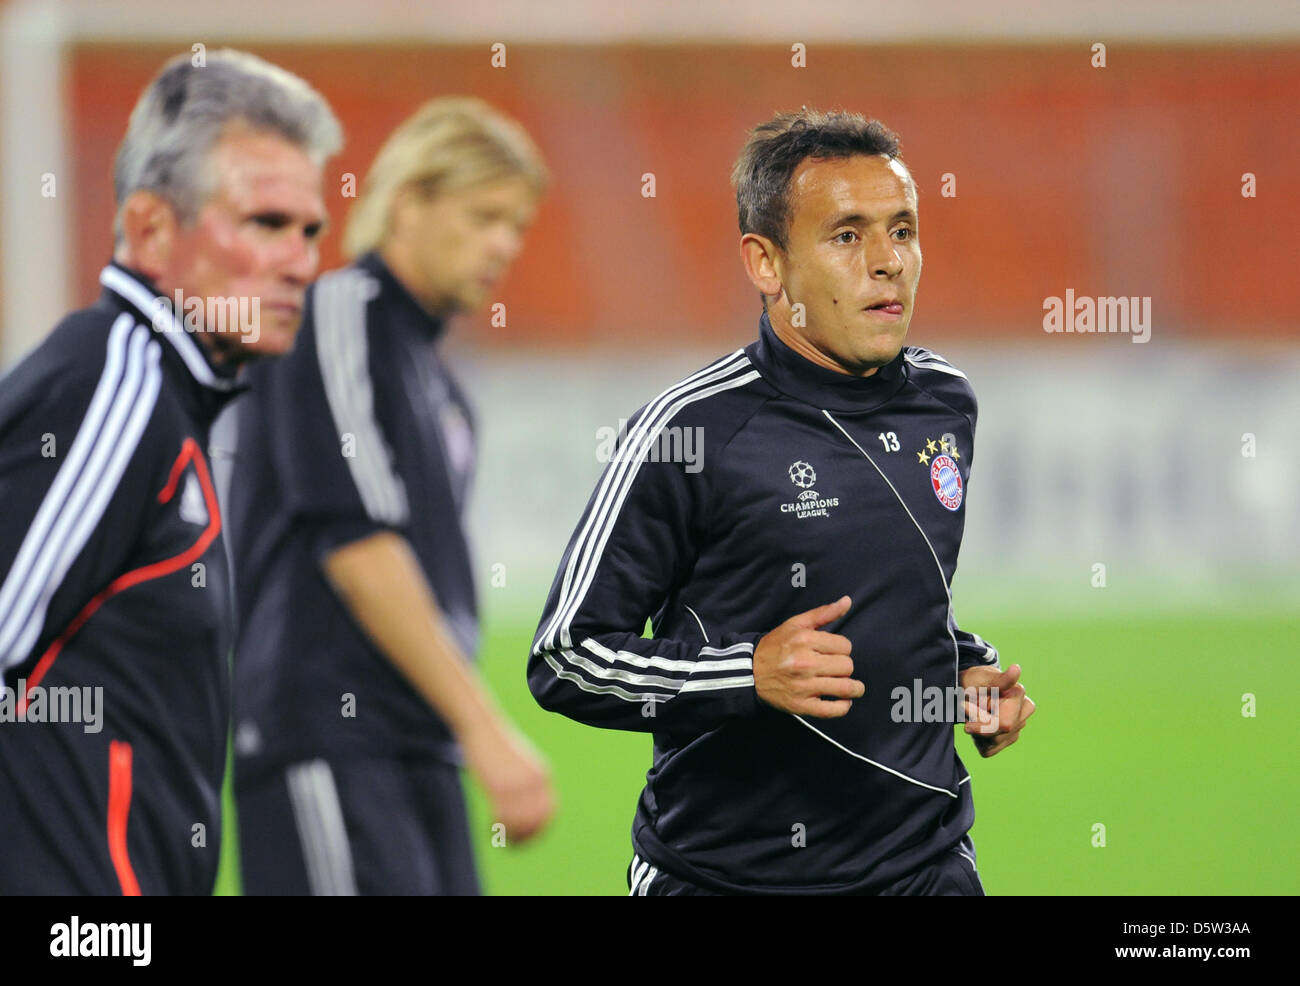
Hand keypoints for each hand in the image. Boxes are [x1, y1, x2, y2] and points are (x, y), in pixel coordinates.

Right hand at [461, 718, 555, 843]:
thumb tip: (525, 803)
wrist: (482, 726)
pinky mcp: (499, 786)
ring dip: (511, 833)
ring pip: (520, 821)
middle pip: (538, 819)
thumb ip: (526, 779)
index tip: (527, 837)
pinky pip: (504, 816)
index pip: (549, 810)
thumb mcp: (518, 761)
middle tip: (512, 842)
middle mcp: (535, 780)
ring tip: (499, 835)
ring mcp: (518, 783)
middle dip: (526, 835)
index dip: (540, 827)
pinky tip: (490, 826)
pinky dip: (498, 827)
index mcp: (543, 774)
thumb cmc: (497, 744)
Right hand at [753, 595, 863, 718]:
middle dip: (844, 666)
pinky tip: (843, 701)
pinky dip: (843, 707)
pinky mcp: (800, 705)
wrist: (749, 671)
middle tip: (835, 667)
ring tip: (853, 687)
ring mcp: (803, 686)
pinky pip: (832, 710)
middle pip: (847, 666)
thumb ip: (823, 613)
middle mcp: (804, 663)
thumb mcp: (796, 624)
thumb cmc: (775, 647)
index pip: (845, 646)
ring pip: (845, 687)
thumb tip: (847, 601)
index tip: (833, 652)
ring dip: (854, 688)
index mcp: (804, 640)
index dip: (842, 648)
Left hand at [959, 663, 1034, 756]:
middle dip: (977, 724)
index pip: (1003, 724)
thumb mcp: (981, 677)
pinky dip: (977, 740)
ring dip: (976, 732)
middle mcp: (1023, 713)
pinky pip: (989, 749)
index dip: (980, 719)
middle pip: (996, 735)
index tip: (964, 706)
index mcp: (1018, 695)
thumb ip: (999, 679)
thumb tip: (1016, 668)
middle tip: (966, 707)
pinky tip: (976, 725)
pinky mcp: (1008, 739)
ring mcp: (1018, 728)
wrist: (969, 688)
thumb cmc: (975, 680)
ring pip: (992, 744)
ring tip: (972, 714)